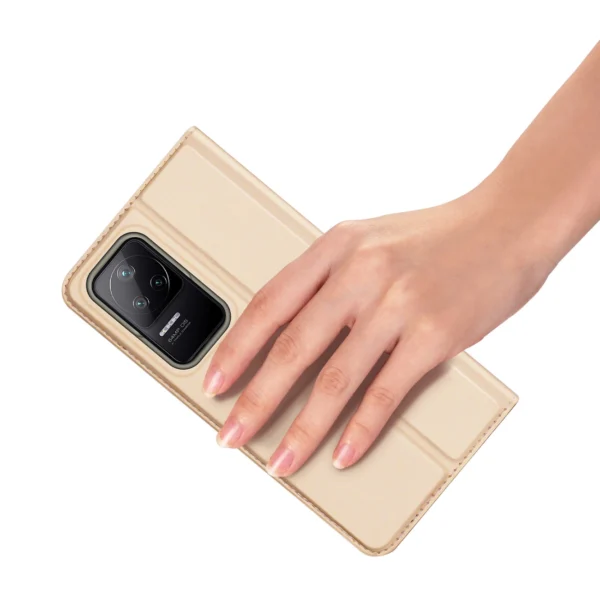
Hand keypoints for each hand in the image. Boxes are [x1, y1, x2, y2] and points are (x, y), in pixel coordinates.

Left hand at [203, 186, 552, 476]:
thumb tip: (291, 330)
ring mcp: (397, 304)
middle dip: (255, 400)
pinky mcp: (434, 335)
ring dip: (302, 429)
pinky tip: (341, 452)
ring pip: (335, 379)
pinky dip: (360, 429)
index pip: (271, 303)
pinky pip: (385, 392)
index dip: (237, 348)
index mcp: (336, 247)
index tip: (215, 382)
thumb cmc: (435, 237)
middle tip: (230, 435)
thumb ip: (329, 279)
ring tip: (279, 460)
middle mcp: (361, 273)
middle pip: (293, 347)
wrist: (506, 225)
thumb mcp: (369, 240)